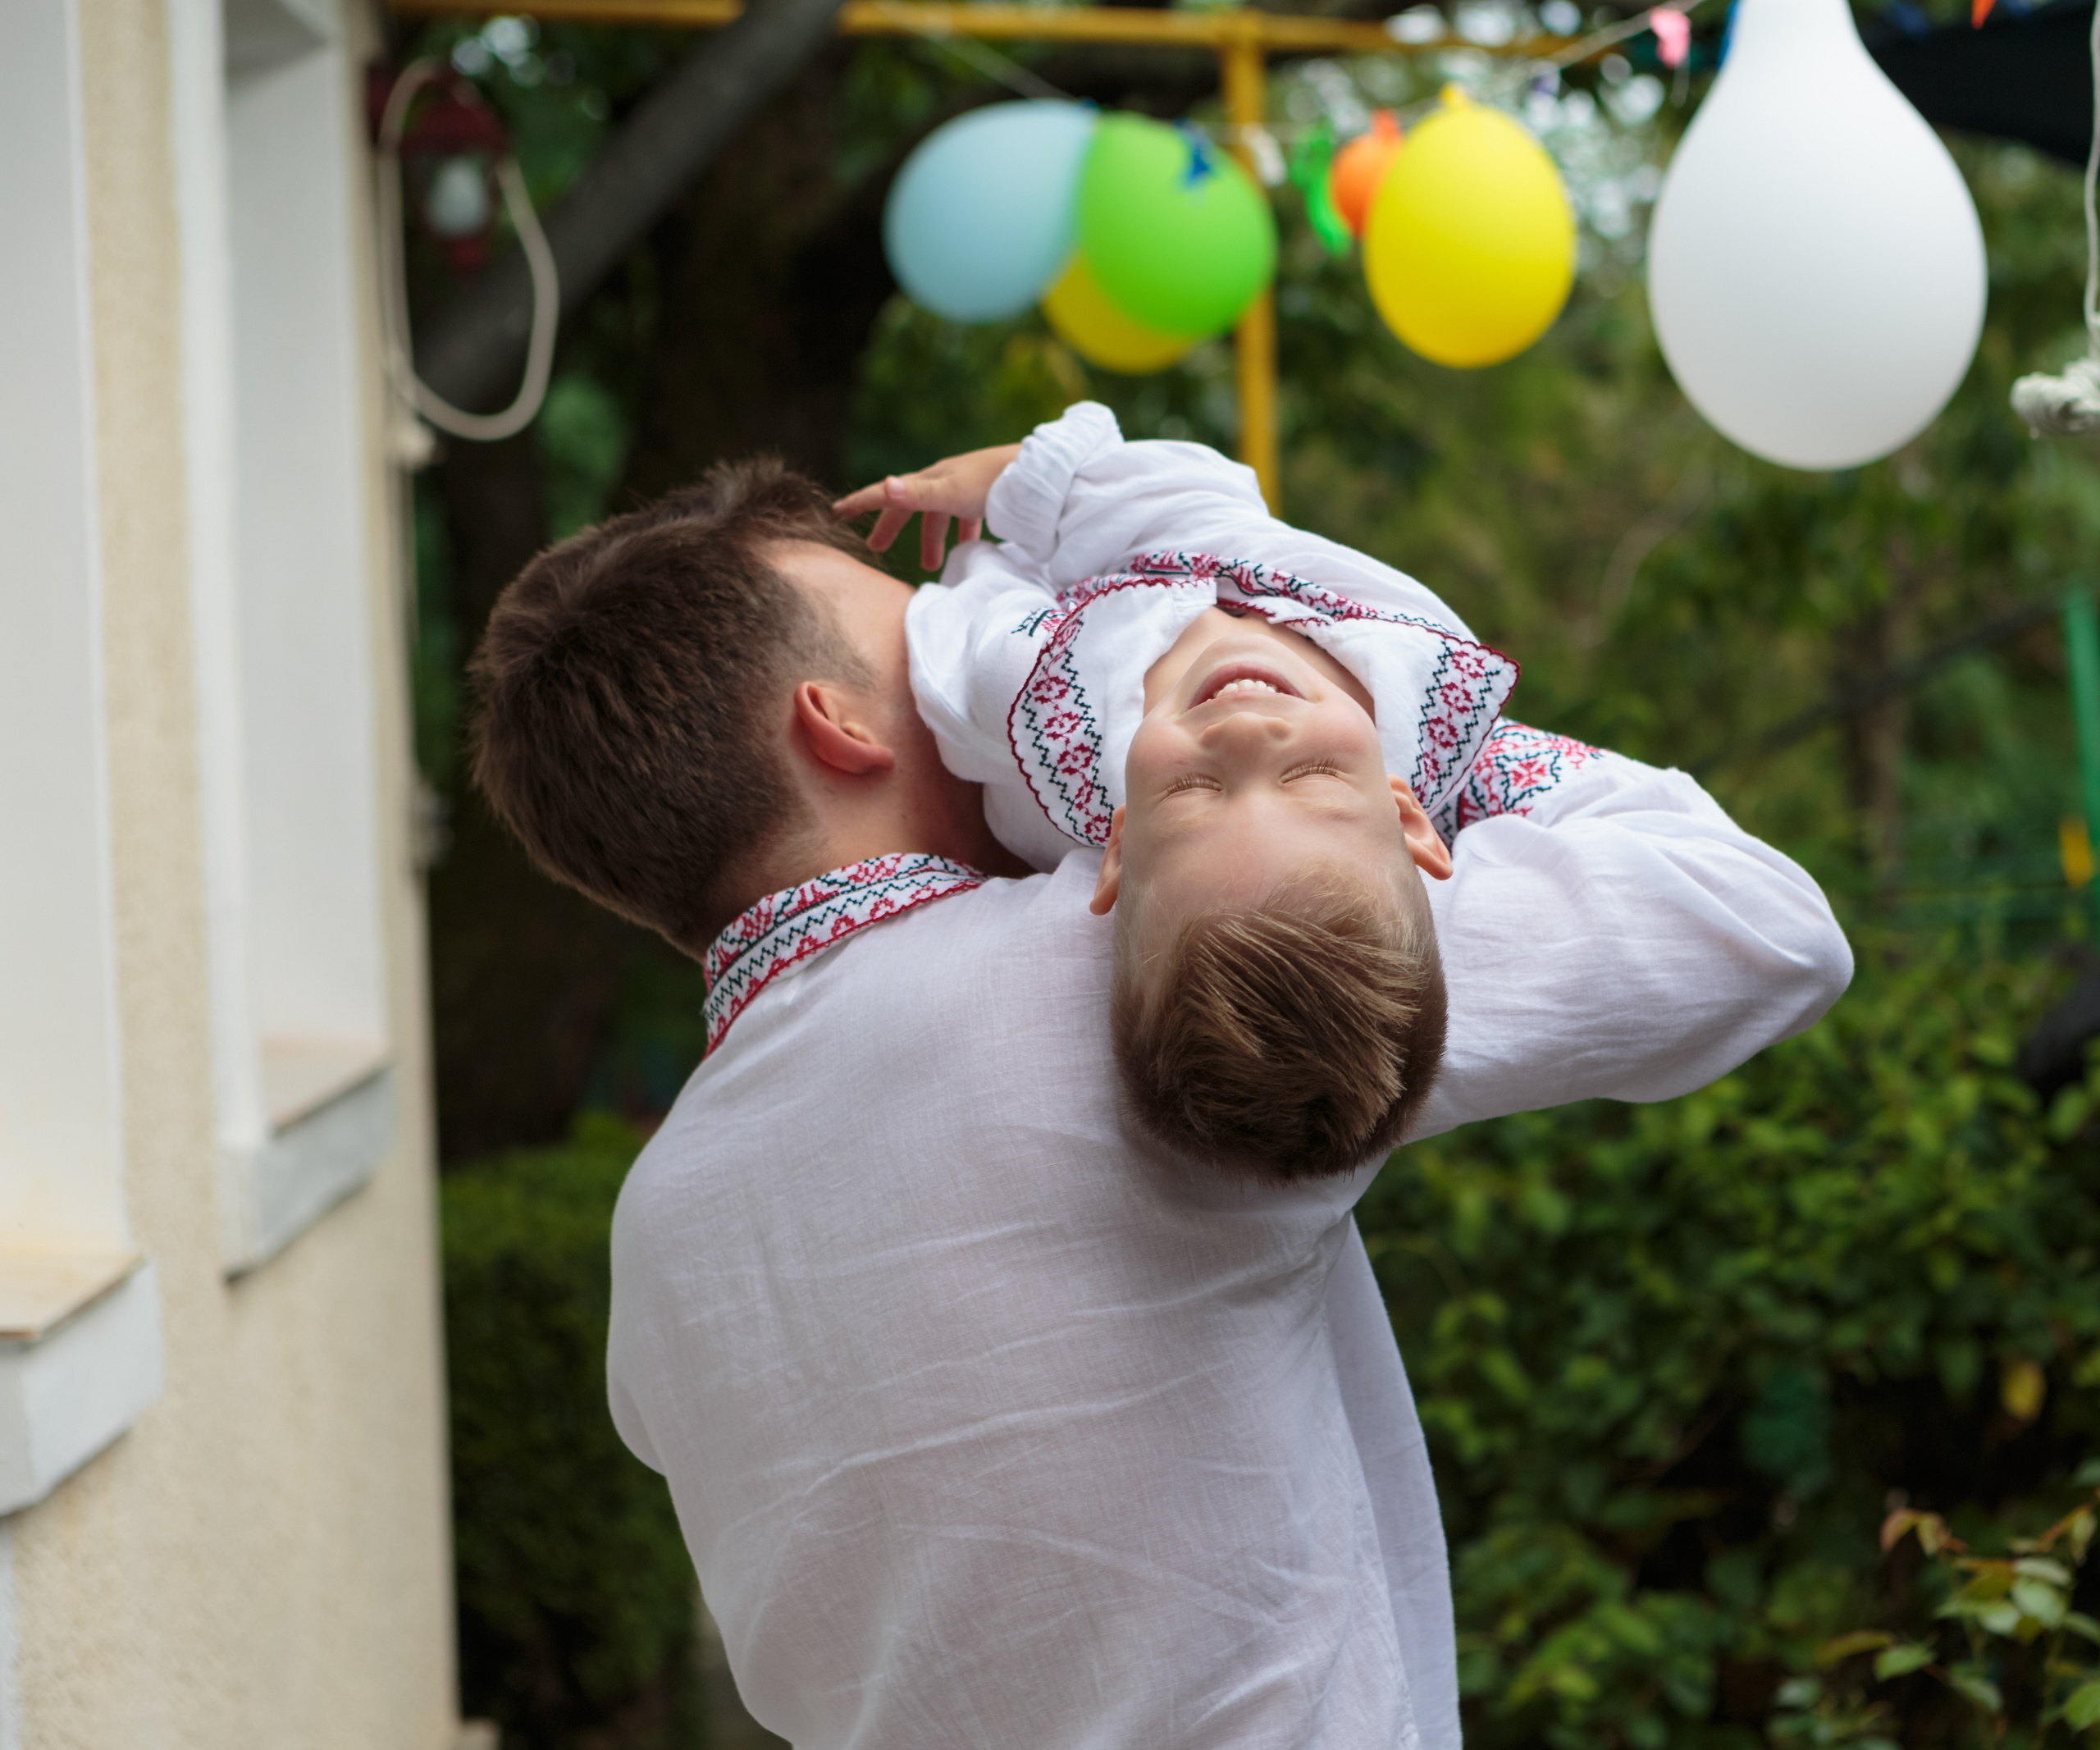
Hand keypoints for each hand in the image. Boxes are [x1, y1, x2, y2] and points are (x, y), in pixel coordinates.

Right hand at [834, 442, 1022, 571]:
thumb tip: (886, 486)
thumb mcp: (952, 492)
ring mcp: (966, 487)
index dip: (861, 503)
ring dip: (931, 539)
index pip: (888, 493)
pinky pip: (967, 515)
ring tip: (932, 566)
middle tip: (876, 549)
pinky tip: (970, 545)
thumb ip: (919, 494)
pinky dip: (962, 531)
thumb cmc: (994, 482)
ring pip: (939, 514)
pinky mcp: (988, 495)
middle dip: (892, 526)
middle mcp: (944, 480)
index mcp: (930, 481)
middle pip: (910, 505)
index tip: (836, 514)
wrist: (1040, 472)